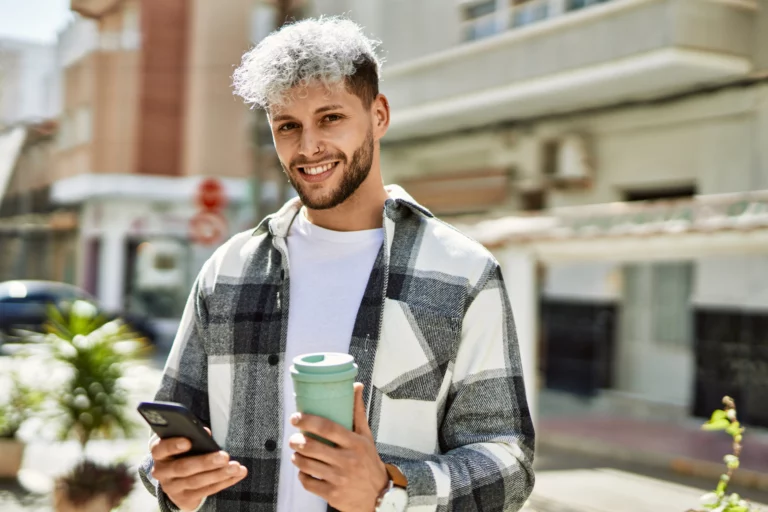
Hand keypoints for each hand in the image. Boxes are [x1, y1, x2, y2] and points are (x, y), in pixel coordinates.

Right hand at [150, 427, 247, 510]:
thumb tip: (206, 433)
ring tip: (235, 467)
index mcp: (159, 453)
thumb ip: (192, 435)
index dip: (173, 445)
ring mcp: (172, 487)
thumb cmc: (183, 452)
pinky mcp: (184, 499)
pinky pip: (206, 491)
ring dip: (219, 474)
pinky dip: (224, 481)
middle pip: (183, 467)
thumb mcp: (182, 441)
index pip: (161, 449)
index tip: (188, 441)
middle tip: (224, 456)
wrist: (176, 479)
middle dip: (206, 462)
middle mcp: (162, 472)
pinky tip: (237, 474)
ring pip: (197, 481)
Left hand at [290, 383, 389, 511]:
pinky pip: (308, 482)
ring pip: (307, 465)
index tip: (296, 417)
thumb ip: (357, 412)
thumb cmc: (369, 462)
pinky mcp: (333, 494)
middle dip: (296, 441)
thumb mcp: (366, 437)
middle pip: (312, 446)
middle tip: (293, 438)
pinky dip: (302, 476)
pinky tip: (304, 471)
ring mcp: (339, 478)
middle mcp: (347, 460)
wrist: (379, 497)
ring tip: (297, 453)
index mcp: (355, 443)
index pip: (328, 427)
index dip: (308, 421)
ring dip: (297, 457)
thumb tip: (356, 386)